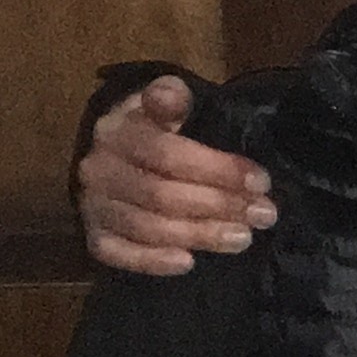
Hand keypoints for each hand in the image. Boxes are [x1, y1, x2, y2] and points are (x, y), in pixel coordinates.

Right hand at [80, 77, 268, 277]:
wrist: (119, 156)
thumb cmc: (156, 130)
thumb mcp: (167, 107)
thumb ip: (171, 99)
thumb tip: (172, 94)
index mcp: (118, 130)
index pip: (167, 153)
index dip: (217, 169)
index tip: (260, 181)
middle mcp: (98, 168)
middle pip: (161, 195)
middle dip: (219, 206)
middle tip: (263, 214)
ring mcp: (93, 204)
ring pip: (146, 227)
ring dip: (199, 235)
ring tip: (243, 238)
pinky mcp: (93, 235)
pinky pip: (116, 254)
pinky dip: (152, 261)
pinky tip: (188, 262)